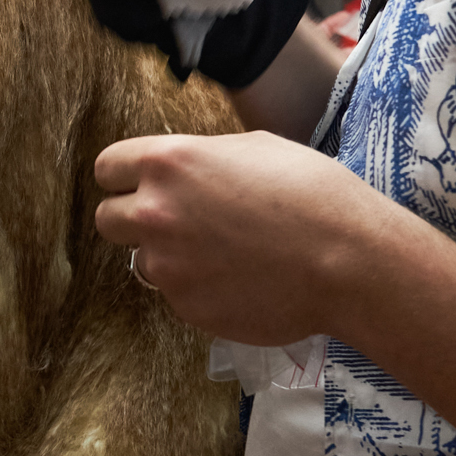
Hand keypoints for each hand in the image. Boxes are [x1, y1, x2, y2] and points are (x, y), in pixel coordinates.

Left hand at [93, 129, 389, 344]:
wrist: (348, 260)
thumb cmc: (313, 194)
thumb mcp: (254, 148)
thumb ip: (201, 160)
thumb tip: (185, 174)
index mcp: (168, 164)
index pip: (107, 168)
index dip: (125, 177)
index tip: (139, 185)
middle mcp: (155, 214)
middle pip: (107, 219)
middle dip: (133, 220)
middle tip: (175, 224)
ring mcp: (167, 267)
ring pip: (142, 262)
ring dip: (169, 259)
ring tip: (224, 254)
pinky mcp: (187, 308)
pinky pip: (178, 295)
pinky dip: (200, 289)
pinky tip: (242, 280)